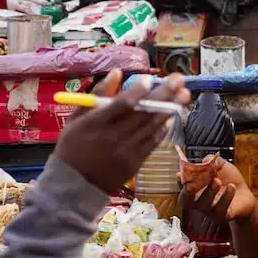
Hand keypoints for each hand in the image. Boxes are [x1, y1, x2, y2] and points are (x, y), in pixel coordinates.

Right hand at [54, 71, 189, 194]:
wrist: (74, 184)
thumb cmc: (73, 146)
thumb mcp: (75, 118)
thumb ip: (97, 94)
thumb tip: (117, 72)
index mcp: (96, 124)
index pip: (121, 105)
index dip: (138, 91)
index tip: (150, 79)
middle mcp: (113, 137)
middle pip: (143, 113)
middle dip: (164, 94)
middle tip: (179, 79)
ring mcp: (126, 152)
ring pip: (152, 127)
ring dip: (170, 109)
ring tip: (183, 94)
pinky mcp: (134, 164)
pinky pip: (152, 143)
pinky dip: (163, 129)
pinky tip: (171, 116)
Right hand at [179, 159, 257, 224]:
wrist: (245, 194)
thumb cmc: (228, 180)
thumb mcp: (219, 166)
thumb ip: (211, 161)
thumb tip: (205, 160)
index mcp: (195, 188)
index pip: (182, 186)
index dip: (180, 182)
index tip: (180, 175)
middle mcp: (199, 201)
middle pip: (186, 201)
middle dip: (187, 192)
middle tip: (190, 184)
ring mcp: (209, 210)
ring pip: (205, 204)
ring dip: (209, 191)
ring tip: (217, 180)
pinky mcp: (222, 215)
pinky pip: (221, 208)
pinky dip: (226, 197)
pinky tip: (232, 187)